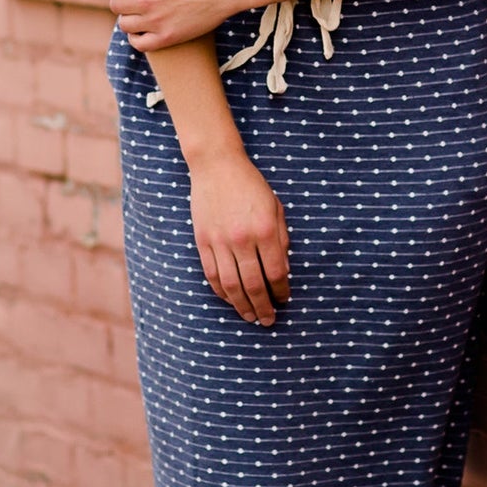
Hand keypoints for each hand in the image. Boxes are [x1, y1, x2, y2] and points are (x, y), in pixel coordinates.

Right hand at [188, 149, 289, 327]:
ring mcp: (220, 241)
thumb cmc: (251, 185)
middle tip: (268, 320)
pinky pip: (212, 274)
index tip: (284, 300)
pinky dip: (221, 291)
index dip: (282, 290)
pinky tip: (230, 299)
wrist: (217, 166)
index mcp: (265, 229)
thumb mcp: (275, 207)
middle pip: (254, 284)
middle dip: (263, 306)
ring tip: (250, 317)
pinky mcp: (203, 241)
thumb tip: (283, 271)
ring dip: (241, 305)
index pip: (276, 271)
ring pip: (231, 284)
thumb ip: (281, 239)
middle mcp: (242, 238)